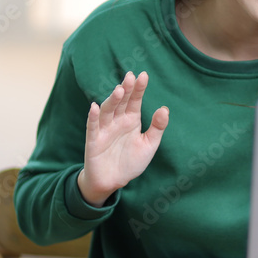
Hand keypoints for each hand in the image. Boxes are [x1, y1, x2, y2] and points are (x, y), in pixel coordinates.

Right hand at [77, 71, 168, 206]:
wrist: (113, 182)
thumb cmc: (131, 162)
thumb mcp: (149, 145)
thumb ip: (157, 128)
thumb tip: (164, 108)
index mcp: (131, 120)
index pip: (135, 100)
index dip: (138, 88)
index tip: (143, 75)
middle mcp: (117, 121)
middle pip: (121, 102)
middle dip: (126, 89)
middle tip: (131, 76)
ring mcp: (105, 129)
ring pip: (107, 111)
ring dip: (112, 100)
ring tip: (119, 90)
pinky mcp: (94, 140)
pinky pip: (93, 127)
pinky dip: (93, 117)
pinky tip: (94, 107)